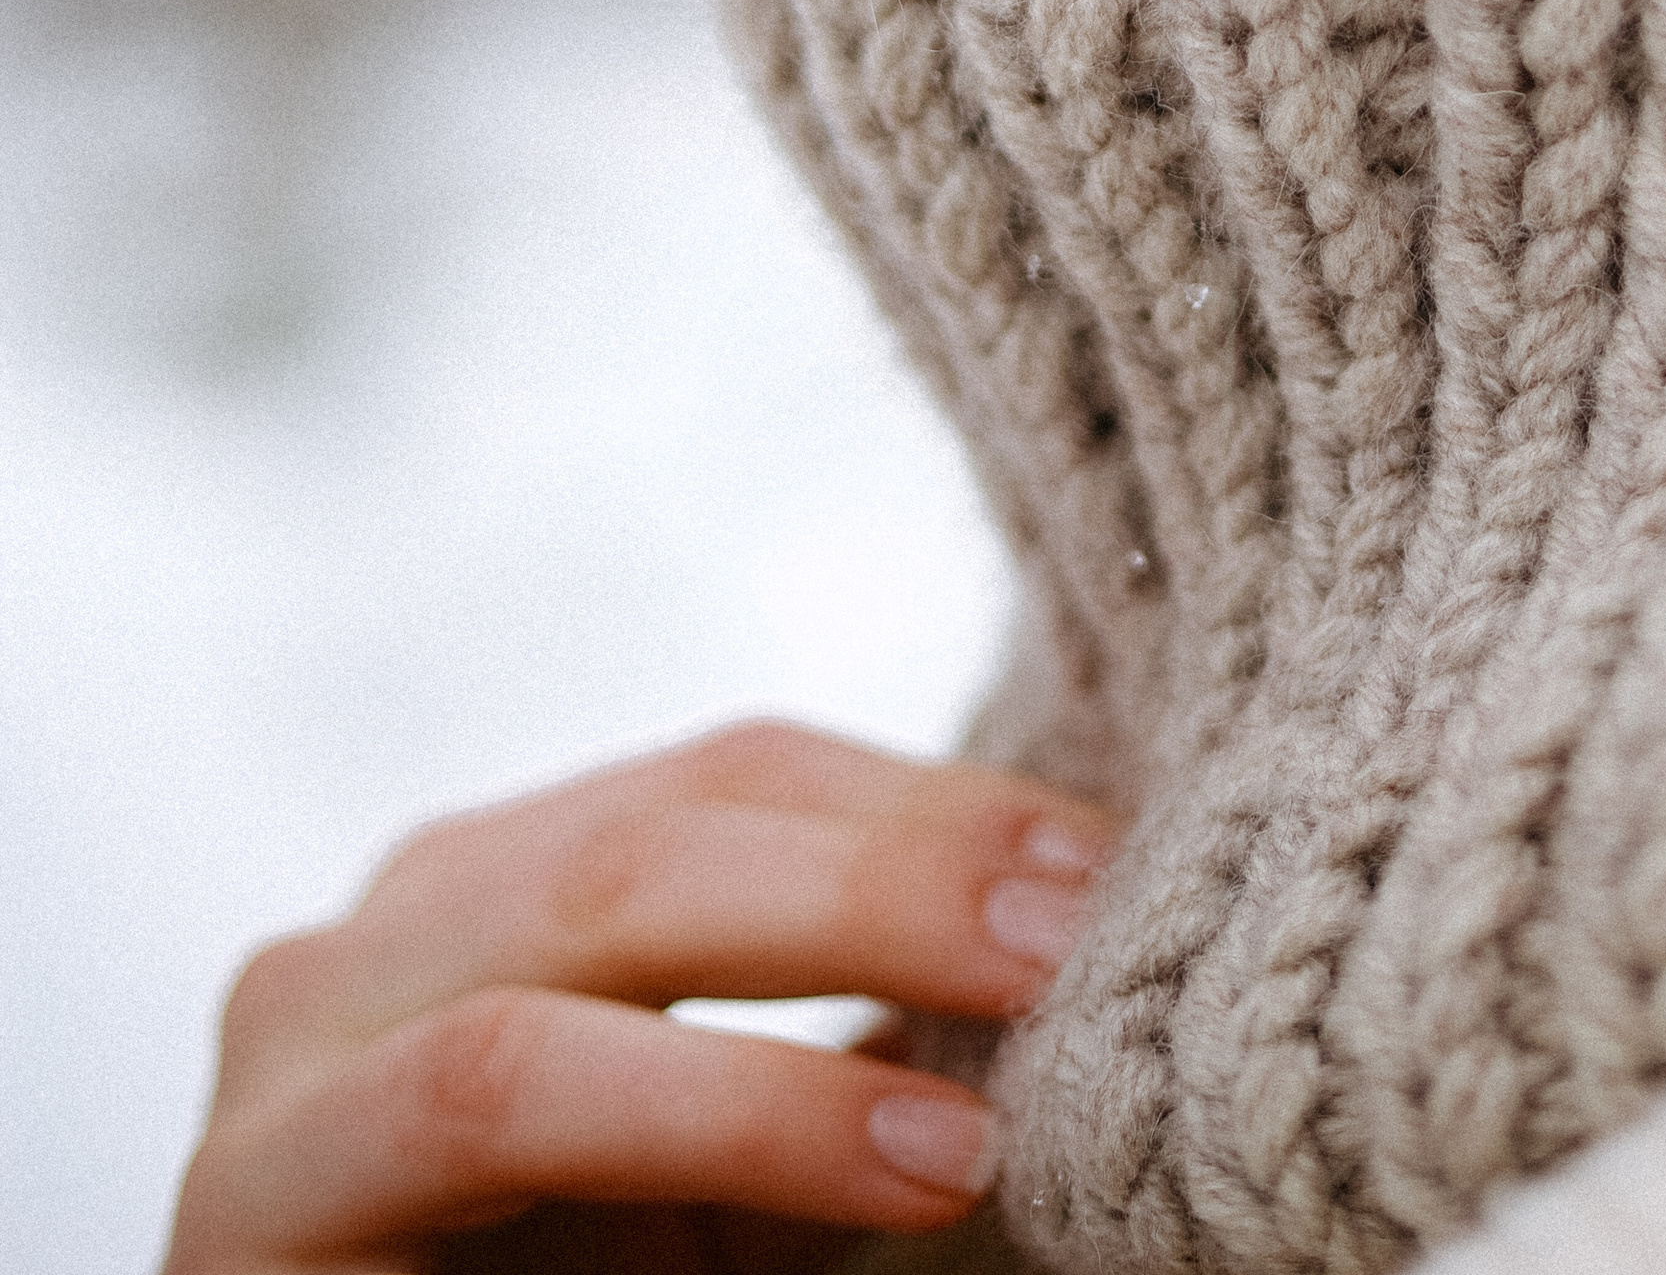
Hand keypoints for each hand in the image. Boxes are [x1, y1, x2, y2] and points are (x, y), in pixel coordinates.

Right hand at [163, 719, 1118, 1273]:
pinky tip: (903, 1155)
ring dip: (828, 956)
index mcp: (498, 888)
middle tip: (1088, 911)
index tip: (1112, 852)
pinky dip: (726, 1105)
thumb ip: (865, 1056)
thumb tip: (1084, 935)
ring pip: (585, 915)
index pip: (735, 771)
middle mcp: (381, 930)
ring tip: (1021, 1030)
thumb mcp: (739, 1188)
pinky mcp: (255, 1194)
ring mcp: (295, 1046)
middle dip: (900, 856)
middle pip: (670, 819)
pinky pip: (497, 1092)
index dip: (932, 797)